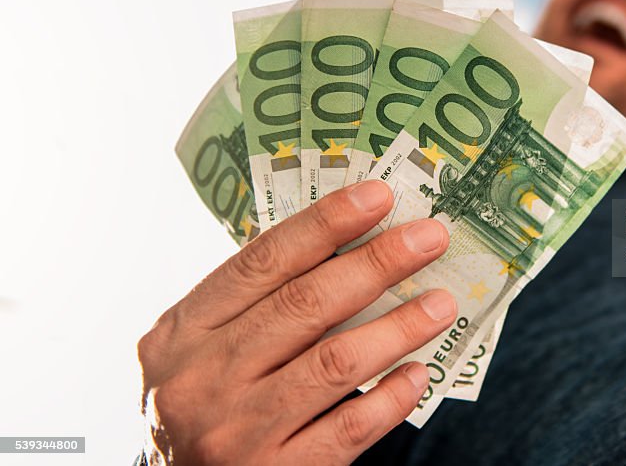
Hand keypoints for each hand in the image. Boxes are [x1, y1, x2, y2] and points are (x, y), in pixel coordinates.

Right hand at [138, 180, 455, 464]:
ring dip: (398, 326)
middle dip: (377, 263)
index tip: (378, 195)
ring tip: (442, 303)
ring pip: (335, 364)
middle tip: (430, 238)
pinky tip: (418, 372)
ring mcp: (235, 432)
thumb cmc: (205, 406)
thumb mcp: (202, 350)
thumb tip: (352, 246)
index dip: (325, 223)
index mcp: (180, 332)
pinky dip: (390, 398)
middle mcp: (202, 379)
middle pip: (304, 304)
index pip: (262, 262)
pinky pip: (349, 430)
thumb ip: (256, 306)